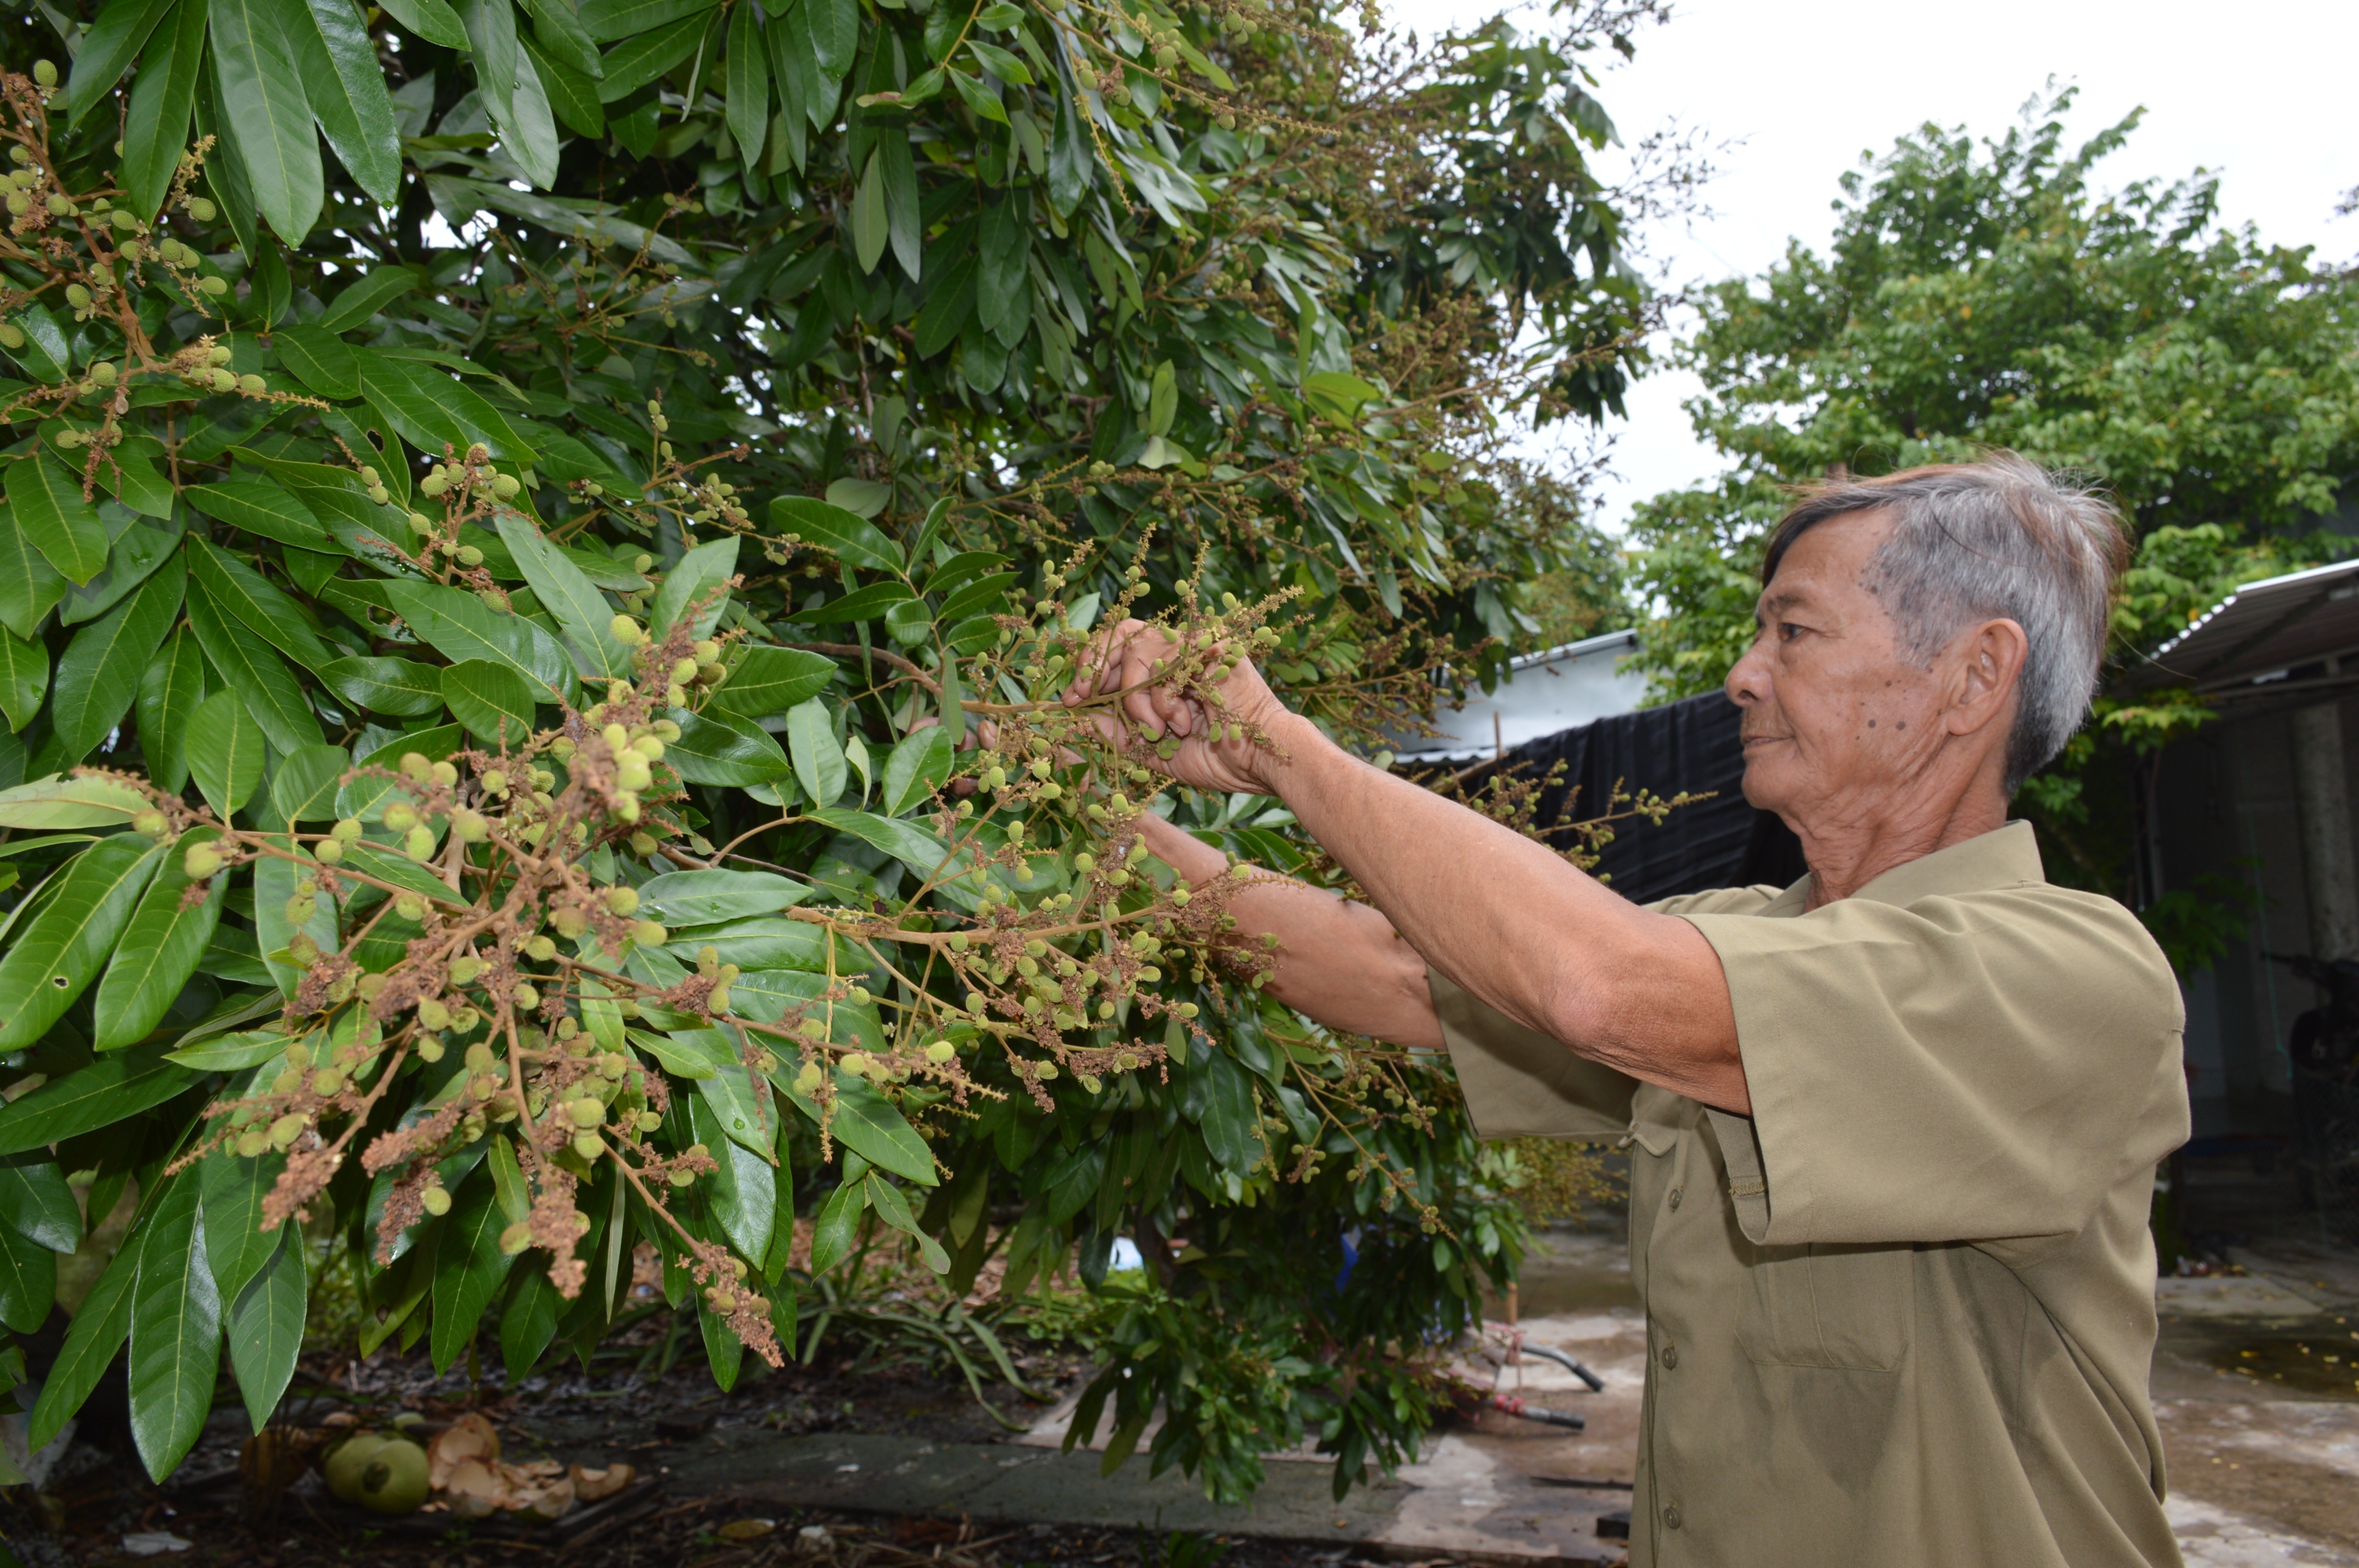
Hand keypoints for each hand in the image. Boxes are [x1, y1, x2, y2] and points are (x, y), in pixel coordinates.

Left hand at [1070, 618, 1294, 794]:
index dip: (1088, 666)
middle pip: (1120, 631)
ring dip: (1135, 700)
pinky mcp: (1210, 647)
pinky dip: (1163, 703)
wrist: (1261, 764)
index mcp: (1165, 667)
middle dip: (1094, 665)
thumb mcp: (1152, 750)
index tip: (1071, 699)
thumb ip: (1117, 734)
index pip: (1117, 645)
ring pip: (1136, 651)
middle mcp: (1179, 648)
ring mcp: (1196, 644)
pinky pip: (1163, 667)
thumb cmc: (1217, 758)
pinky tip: (1184, 723)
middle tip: (1084, 695)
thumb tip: (1078, 719)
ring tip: (1157, 728)